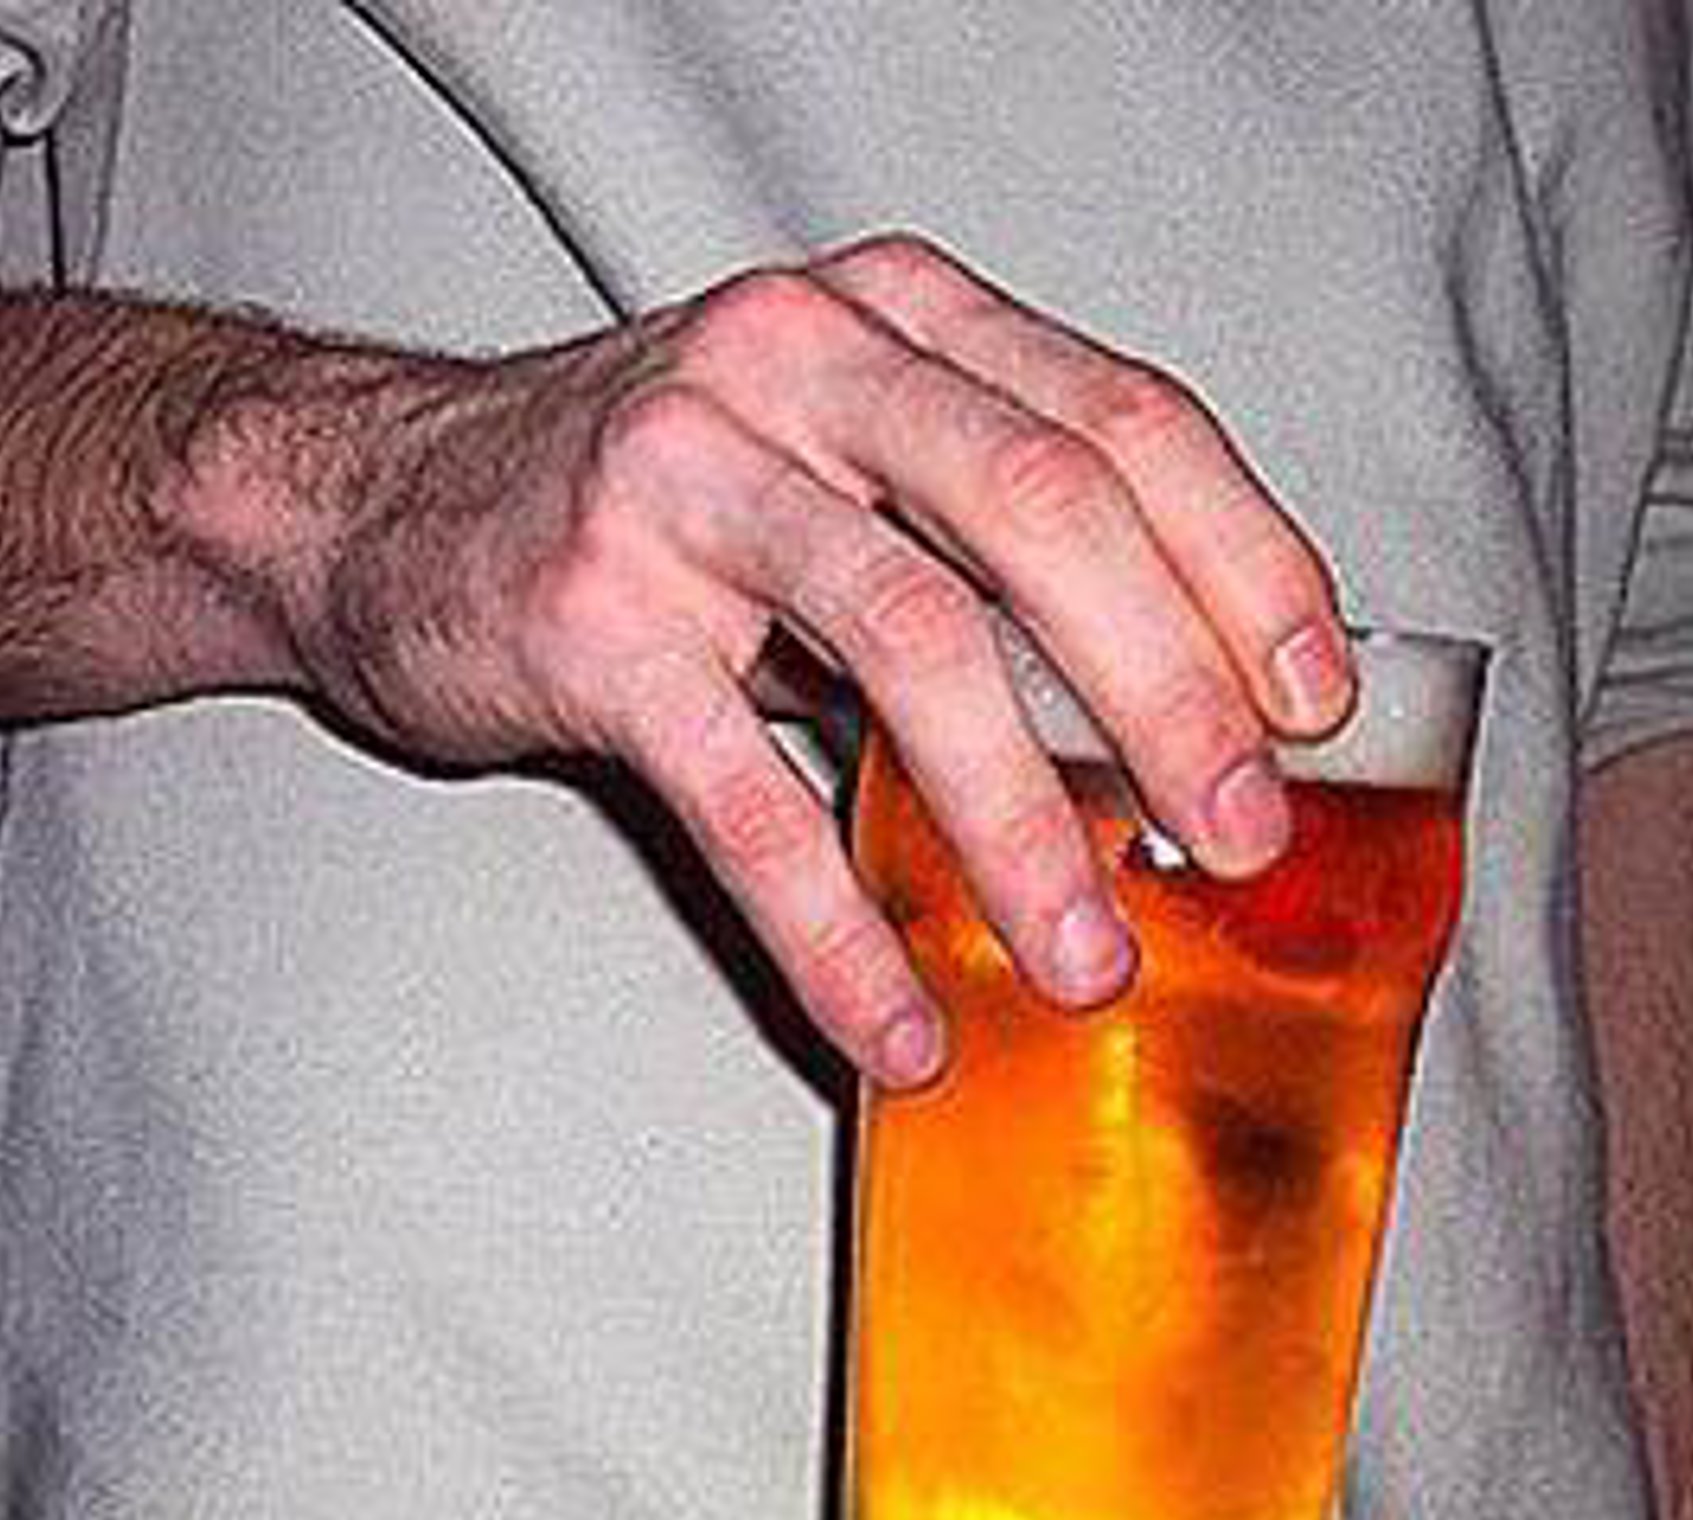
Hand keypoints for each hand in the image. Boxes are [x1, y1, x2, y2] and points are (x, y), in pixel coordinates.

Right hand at [183, 236, 1352, 1083]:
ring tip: (1088, 961)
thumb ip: (967, 548)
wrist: (379, 499)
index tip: (1313, 702)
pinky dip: (834, 929)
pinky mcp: (593, 618)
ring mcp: (686, 482)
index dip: (1241, 561)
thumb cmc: (641, 500)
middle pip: (1041, 507)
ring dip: (1019, 821)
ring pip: (907, 643)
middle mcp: (798, 366)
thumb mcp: (825, 464)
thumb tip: (1150, 720)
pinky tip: (897, 1025)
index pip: (1117, 417)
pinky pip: (745, 797)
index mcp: (890, 321)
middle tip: (1235, 837)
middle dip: (1167, 687)